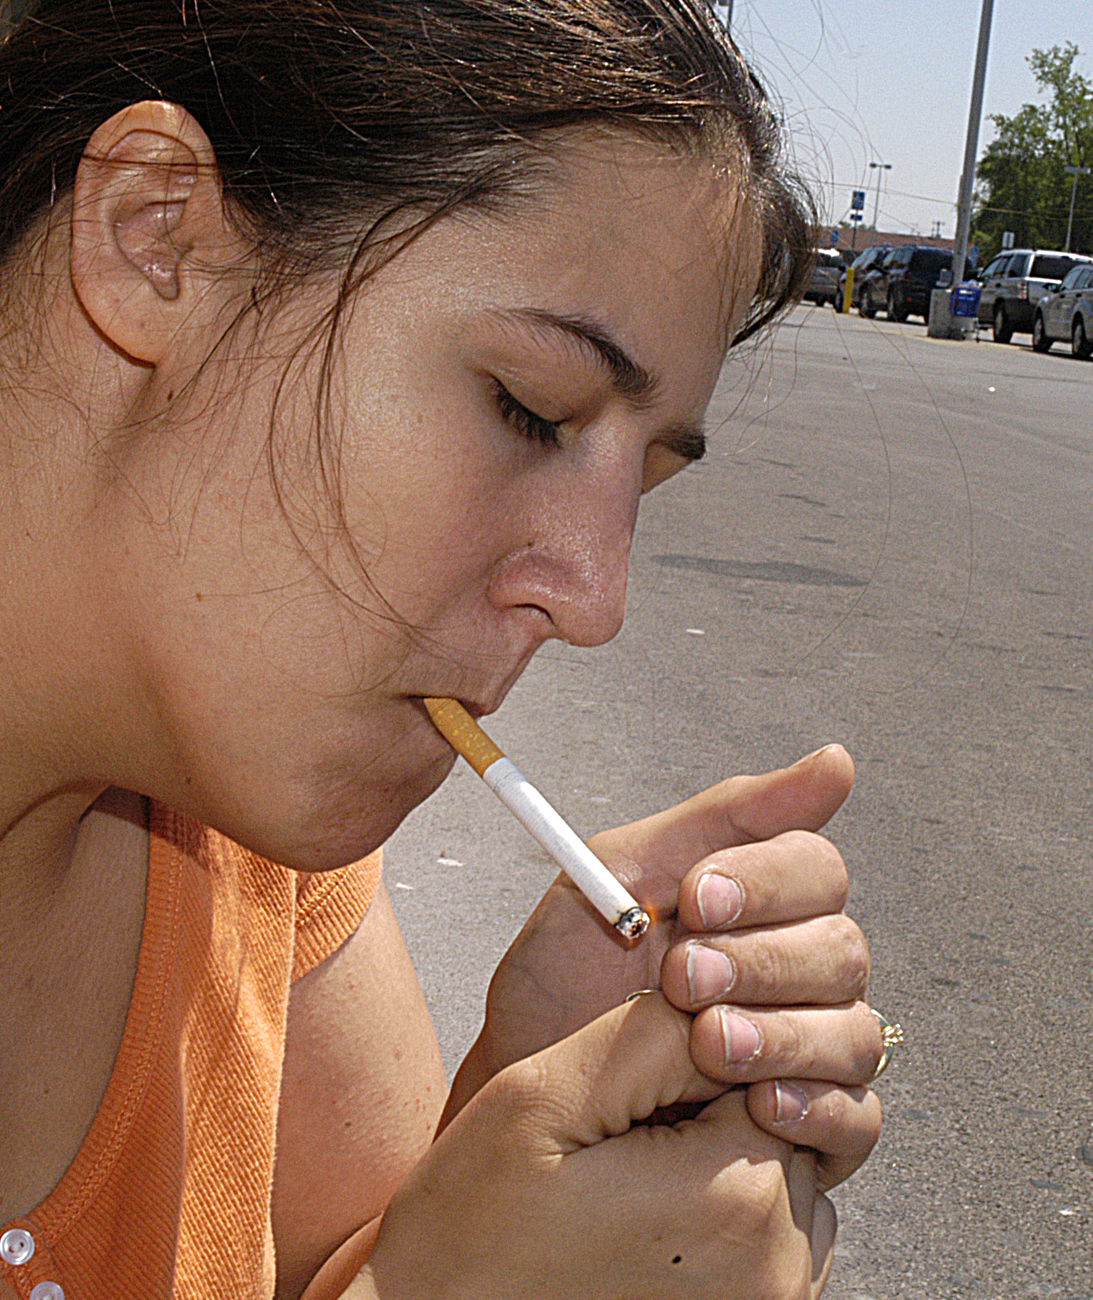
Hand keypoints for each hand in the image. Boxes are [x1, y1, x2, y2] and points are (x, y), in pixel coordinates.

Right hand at [365, 994, 875, 1298]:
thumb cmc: (476, 1224)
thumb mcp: (544, 1094)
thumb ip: (650, 1034)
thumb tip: (721, 1006)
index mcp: (734, 1200)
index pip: (767, 1066)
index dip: (698, 1055)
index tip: (633, 1088)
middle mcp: (773, 1269)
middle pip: (781, 1125)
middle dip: (712, 1111)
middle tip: (620, 1142)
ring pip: (784, 1179)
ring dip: (720, 1164)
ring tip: (629, 1187)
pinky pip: (770, 1239)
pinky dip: (723, 1219)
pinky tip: (648, 1225)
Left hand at [446, 745, 877, 1141]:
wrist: (523, 1076)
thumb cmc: (569, 973)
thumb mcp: (623, 871)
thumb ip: (726, 814)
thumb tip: (838, 761)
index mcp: (763, 904)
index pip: (817, 870)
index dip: (765, 881)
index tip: (694, 898)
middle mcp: (798, 972)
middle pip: (842, 949)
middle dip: (759, 962)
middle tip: (681, 978)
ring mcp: (809, 1050)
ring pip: (852, 1032)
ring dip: (781, 1034)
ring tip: (707, 1042)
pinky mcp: (811, 1127)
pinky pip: (856, 1119)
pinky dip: (813, 1107)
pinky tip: (758, 1103)